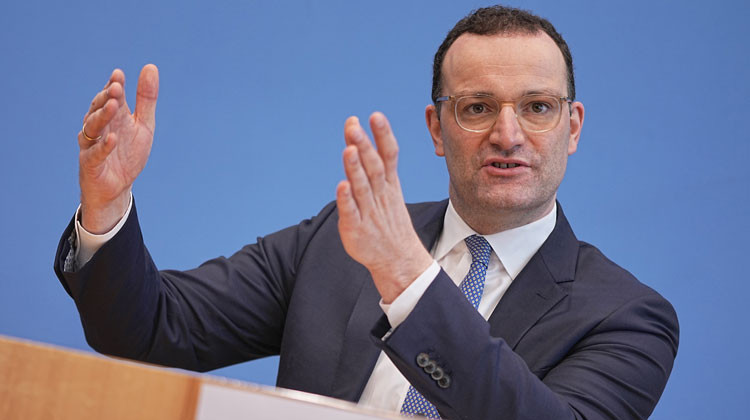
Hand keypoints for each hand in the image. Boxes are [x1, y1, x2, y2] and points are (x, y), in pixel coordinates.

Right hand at [77, 65, 158, 232]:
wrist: (119, 187)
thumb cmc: (128, 153)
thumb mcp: (143, 124)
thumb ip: (146, 99)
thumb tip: (150, 66)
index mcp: (113, 116)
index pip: (110, 97)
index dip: (113, 85)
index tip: (119, 75)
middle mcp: (99, 127)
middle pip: (98, 109)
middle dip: (107, 98)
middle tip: (117, 88)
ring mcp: (92, 145)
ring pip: (92, 127)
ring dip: (103, 116)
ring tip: (115, 106)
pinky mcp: (90, 164)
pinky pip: (95, 154)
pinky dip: (103, 146)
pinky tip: (113, 138)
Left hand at [336, 112, 432, 302]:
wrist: (398, 260)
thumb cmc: (388, 222)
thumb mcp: (388, 190)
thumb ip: (372, 164)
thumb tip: (356, 136)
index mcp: (390, 185)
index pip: (388, 156)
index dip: (383, 135)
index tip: (375, 116)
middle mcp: (380, 196)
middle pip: (373, 168)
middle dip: (364, 146)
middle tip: (354, 125)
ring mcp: (369, 213)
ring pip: (362, 187)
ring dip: (355, 168)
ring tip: (349, 149)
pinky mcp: (356, 230)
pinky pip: (351, 212)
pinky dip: (346, 200)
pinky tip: (341, 186)